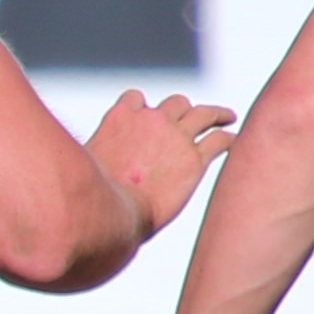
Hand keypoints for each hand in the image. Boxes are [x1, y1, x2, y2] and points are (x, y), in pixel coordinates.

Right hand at [86, 89, 236, 240]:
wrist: (114, 215)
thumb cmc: (91, 195)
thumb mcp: (84, 162)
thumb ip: (93, 152)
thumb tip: (82, 162)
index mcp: (121, 117)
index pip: (135, 99)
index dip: (142, 107)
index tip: (146, 115)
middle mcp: (151, 120)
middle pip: (175, 103)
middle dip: (182, 110)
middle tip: (191, 117)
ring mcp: (176, 137)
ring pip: (204, 113)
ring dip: (217, 113)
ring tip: (226, 117)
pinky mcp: (196, 159)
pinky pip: (219, 140)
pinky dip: (227, 139)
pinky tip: (232, 141)